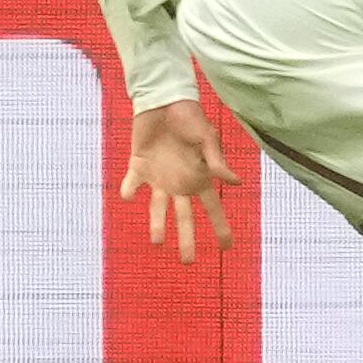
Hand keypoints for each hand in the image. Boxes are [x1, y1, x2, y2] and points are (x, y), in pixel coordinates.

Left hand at [120, 100, 237, 262]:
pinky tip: (128, 194)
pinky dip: (128, 189)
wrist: (163, 100)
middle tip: (188, 262)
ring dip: (157, 224)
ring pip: (158, 208)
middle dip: (187, 239)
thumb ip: (216, 161)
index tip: (226, 248)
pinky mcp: (138, 167)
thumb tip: (235, 183)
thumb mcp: (206, 138)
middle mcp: (179, 182)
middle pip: (184, 217)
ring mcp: (159, 177)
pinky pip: (131, 183)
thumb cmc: (189, 116)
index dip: (219, 227)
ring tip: (156, 242)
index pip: (212, 208)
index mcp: (199, 177)